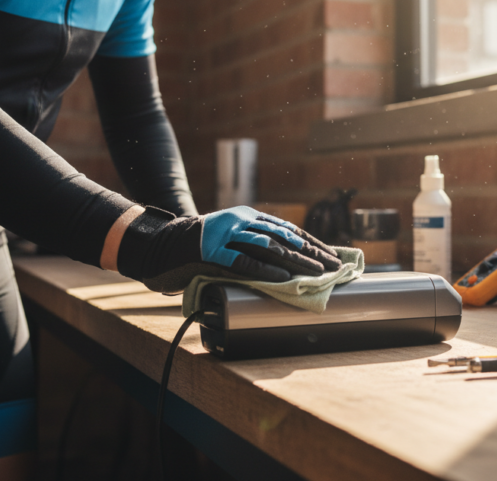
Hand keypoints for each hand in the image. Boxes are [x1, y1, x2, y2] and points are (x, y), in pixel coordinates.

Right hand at [114, 205, 341, 292]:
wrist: (163, 244)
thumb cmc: (203, 246)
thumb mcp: (233, 237)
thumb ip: (257, 244)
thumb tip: (293, 261)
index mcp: (249, 216)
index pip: (289, 229)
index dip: (313, 243)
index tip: (333, 256)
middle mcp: (240, 221)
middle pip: (284, 237)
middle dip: (311, 253)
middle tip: (333, 267)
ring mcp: (225, 234)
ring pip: (267, 247)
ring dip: (294, 262)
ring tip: (315, 273)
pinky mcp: (211, 251)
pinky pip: (241, 263)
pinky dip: (263, 272)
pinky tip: (282, 280)